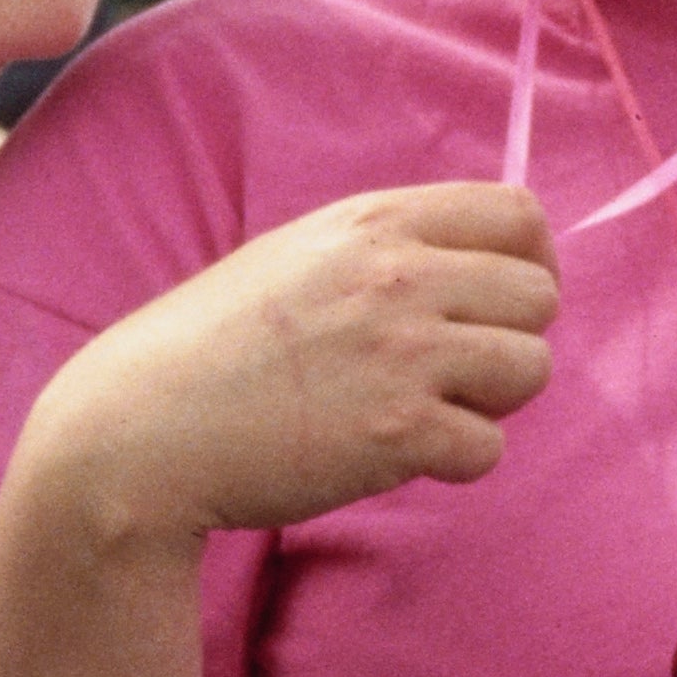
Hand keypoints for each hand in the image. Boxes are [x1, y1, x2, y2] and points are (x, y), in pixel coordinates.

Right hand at [23, 181, 559, 543]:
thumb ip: (380, 250)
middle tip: (449, 372)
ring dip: (489, 401)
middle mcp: (397, 276)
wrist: (138, 430)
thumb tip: (471, 268)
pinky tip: (396, 456)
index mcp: (372, 223)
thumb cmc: (207, 349)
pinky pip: (489, 448)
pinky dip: (453, 462)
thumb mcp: (293, 258)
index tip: (494, 303)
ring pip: (530, 368)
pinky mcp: (398, 432)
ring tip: (421, 412)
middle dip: (507, 338)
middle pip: (539, 294)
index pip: (518, 214)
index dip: (528, 261)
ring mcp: (401, 353)